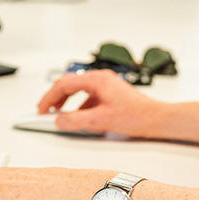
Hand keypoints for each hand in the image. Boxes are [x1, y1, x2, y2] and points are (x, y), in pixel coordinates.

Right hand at [37, 69, 162, 137]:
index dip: (49, 97)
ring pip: (79, 89)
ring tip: (60, 114)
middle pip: (70, 84)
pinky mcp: (110, 92)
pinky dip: (79, 105)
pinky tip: (79, 118)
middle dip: (55, 97)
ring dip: (67, 101)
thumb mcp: (101, 121)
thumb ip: (76, 120)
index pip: (64, 84)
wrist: (157, 119)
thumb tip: (59, 120)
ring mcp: (106, 84)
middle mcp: (100, 78)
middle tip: (45, 111)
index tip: (41, 109)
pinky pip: (89, 96)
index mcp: (96, 80)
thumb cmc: (136, 116)